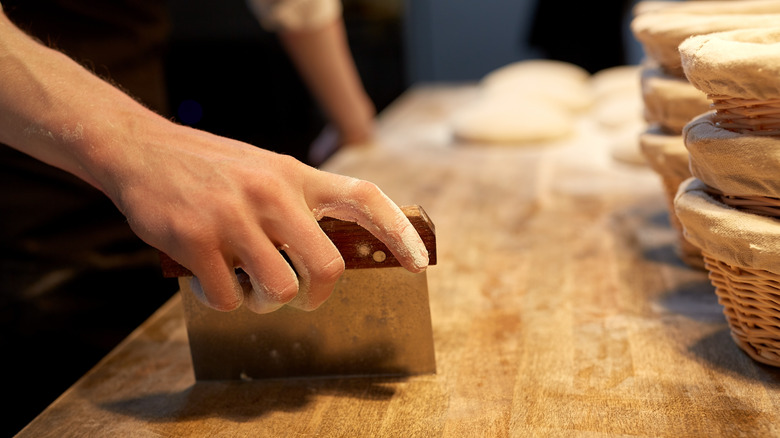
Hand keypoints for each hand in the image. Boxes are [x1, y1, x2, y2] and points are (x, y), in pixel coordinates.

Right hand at [108, 121, 427, 312]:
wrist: (139, 148)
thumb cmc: (210, 168)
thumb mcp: (264, 170)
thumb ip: (300, 202)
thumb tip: (336, 252)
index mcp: (294, 174)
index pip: (364, 197)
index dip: (398, 231)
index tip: (418, 262)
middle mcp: (271, 193)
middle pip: (327, 267)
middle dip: (318, 296)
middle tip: (302, 298)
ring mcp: (234, 217)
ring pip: (279, 292)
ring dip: (265, 303)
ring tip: (246, 284)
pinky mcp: (197, 240)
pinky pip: (229, 299)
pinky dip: (223, 300)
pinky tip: (209, 279)